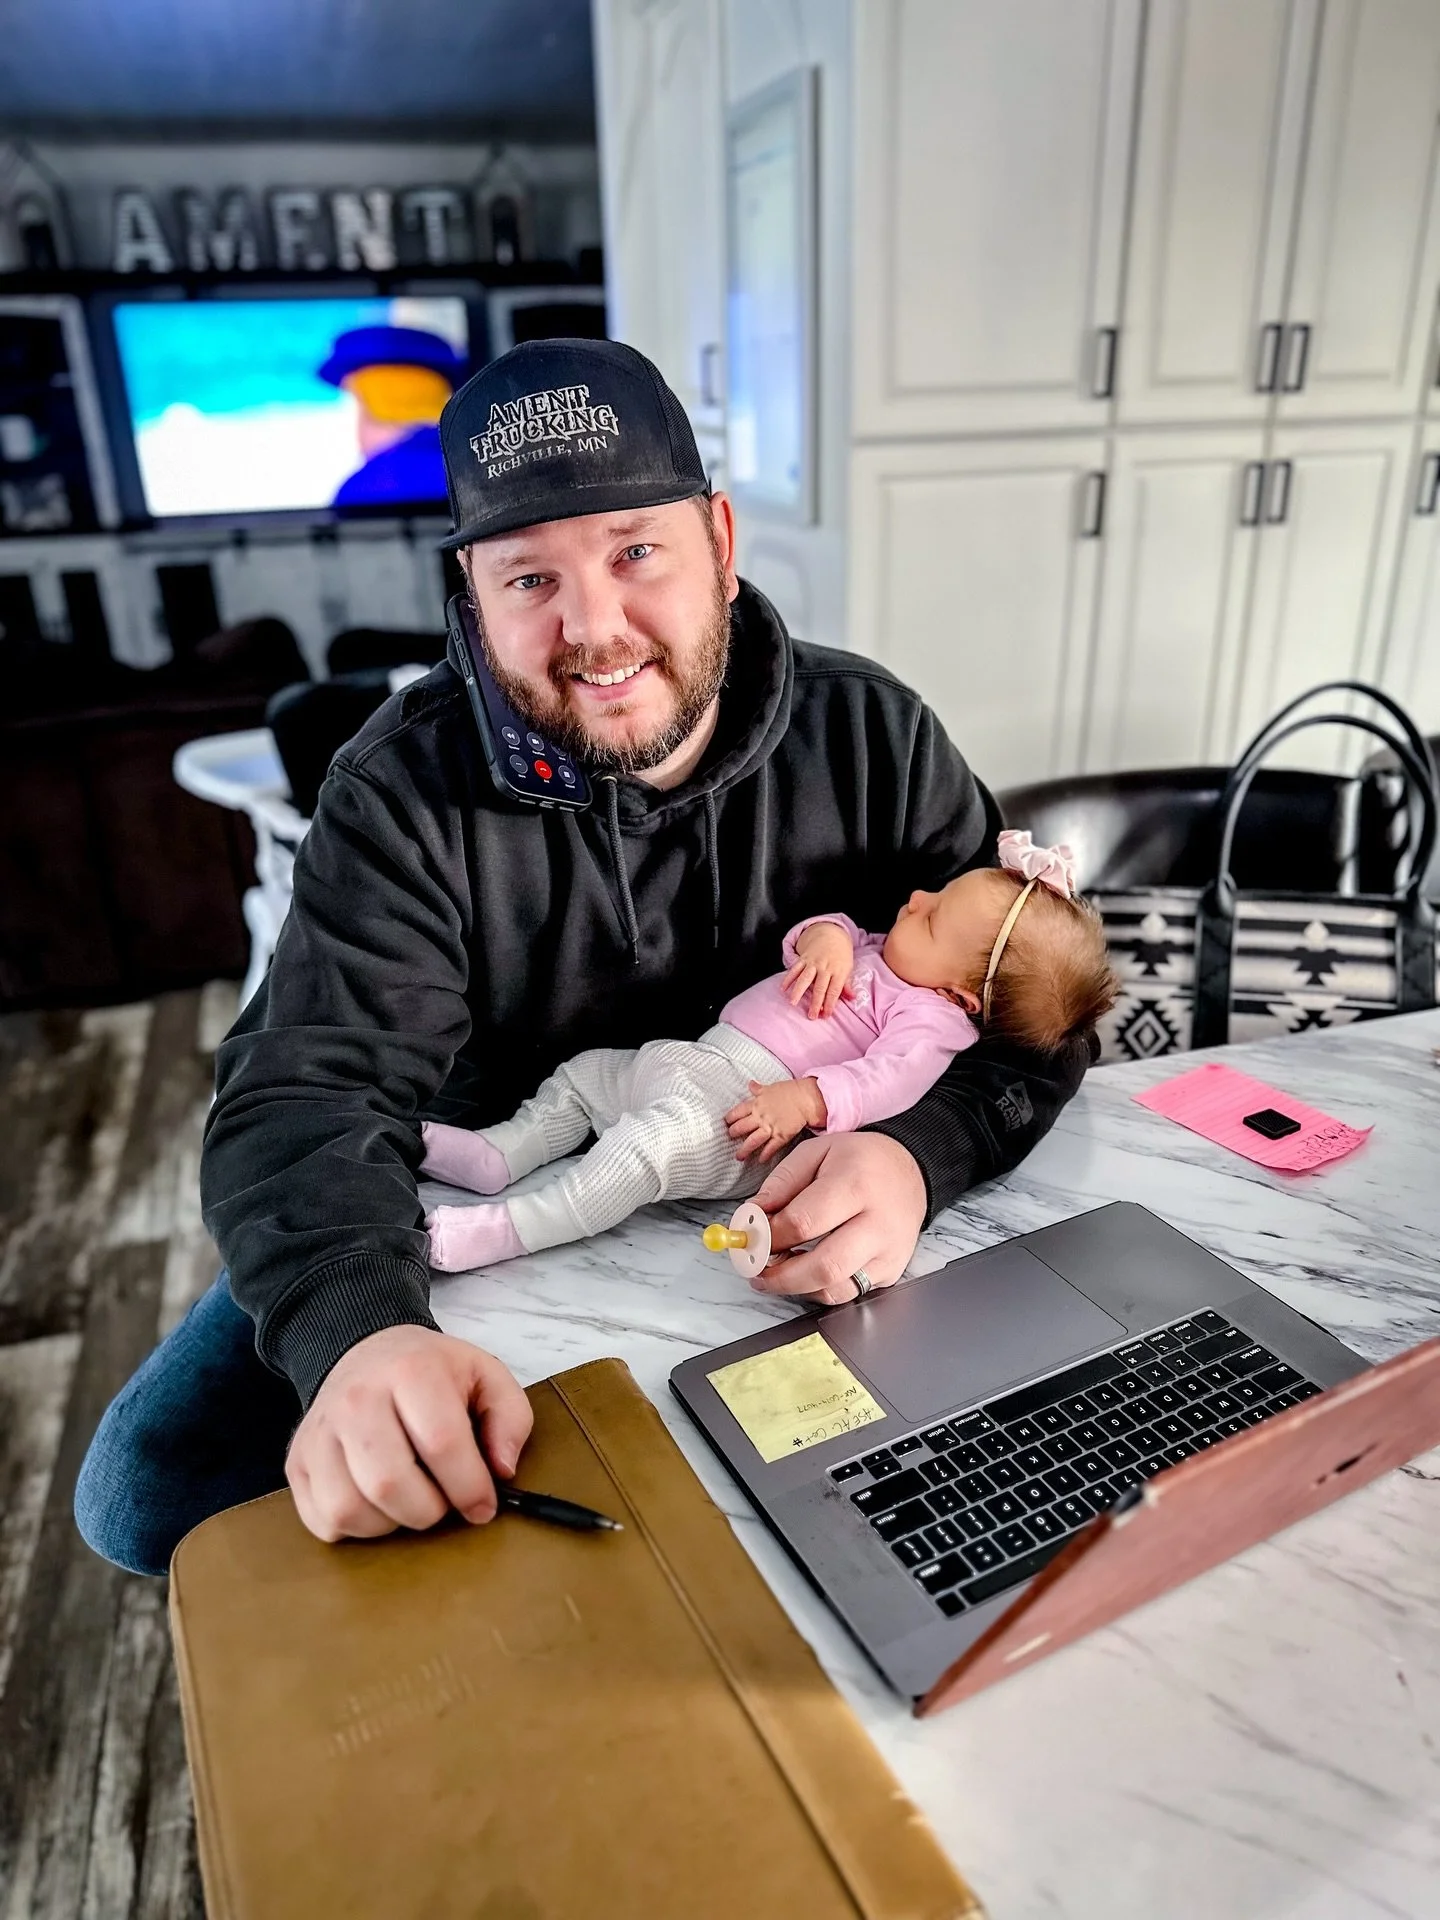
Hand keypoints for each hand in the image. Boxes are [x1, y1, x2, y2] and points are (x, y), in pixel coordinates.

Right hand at [286, 1325, 532, 1544]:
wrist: (367, 1351)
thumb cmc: (430, 1373)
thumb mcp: (485, 1376)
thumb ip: (510, 1419)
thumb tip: (502, 1471)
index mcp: (410, 1372)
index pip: (441, 1444)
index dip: (469, 1487)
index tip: (484, 1505)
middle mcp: (357, 1399)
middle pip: (389, 1484)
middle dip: (430, 1510)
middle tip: (443, 1501)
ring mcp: (320, 1432)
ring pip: (350, 1509)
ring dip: (392, 1523)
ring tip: (411, 1501)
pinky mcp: (297, 1461)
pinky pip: (323, 1521)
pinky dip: (356, 1528)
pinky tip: (378, 1504)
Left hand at [725, 1076, 826, 1162]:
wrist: (806, 1098)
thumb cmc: (789, 1091)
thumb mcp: (770, 1087)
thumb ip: (758, 1089)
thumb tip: (750, 1084)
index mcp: (756, 1104)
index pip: (737, 1112)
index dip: (730, 1118)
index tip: (726, 1122)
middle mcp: (760, 1117)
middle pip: (741, 1128)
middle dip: (733, 1134)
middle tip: (730, 1137)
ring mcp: (770, 1127)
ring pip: (752, 1141)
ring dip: (744, 1150)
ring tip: (739, 1157)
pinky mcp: (781, 1136)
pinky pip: (771, 1148)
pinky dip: (765, 1155)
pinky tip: (760, 1160)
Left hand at [749, 1133, 925, 1305]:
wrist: (909, 1171)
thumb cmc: (859, 1160)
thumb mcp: (815, 1153)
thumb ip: (780, 1184)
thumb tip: (752, 1217)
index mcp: (855, 1184)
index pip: (803, 1222)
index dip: (769, 1236)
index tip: (750, 1238)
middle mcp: (878, 1223)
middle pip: (823, 1267)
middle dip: (780, 1277)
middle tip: (756, 1271)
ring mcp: (888, 1252)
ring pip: (836, 1289)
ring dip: (796, 1288)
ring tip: (778, 1272)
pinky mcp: (891, 1271)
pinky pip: (848, 1293)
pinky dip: (819, 1289)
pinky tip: (805, 1272)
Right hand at [783, 921, 853, 1018]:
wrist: (831, 934)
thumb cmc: (841, 956)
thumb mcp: (848, 968)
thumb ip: (847, 984)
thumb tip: (852, 998)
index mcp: (839, 970)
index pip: (834, 990)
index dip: (830, 1003)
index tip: (826, 1015)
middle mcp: (826, 967)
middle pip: (819, 987)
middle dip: (815, 1002)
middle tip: (811, 1016)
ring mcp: (813, 962)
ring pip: (805, 978)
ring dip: (798, 990)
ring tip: (793, 1002)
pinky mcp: (804, 958)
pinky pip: (795, 968)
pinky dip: (788, 978)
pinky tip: (783, 988)